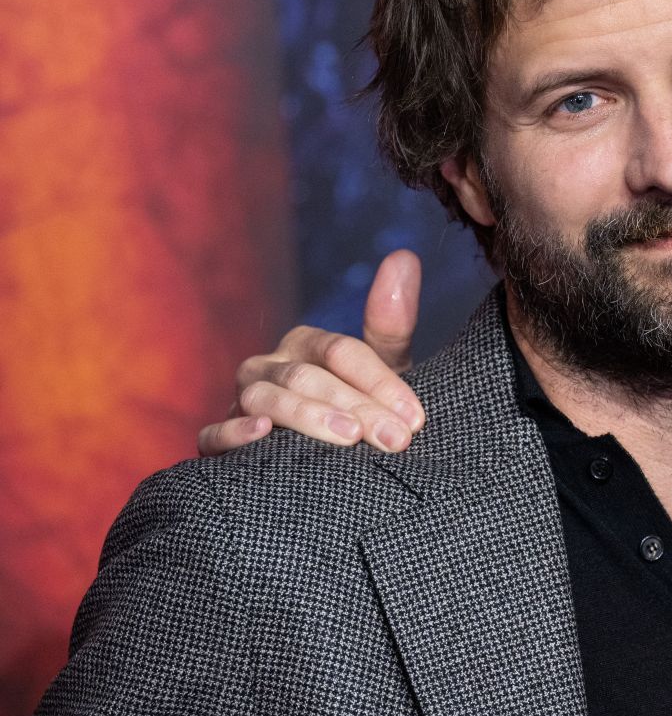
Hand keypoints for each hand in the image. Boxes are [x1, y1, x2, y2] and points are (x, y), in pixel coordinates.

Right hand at [198, 250, 423, 456]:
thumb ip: (392, 323)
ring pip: (265, 398)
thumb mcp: (385, 370)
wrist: (328, 460)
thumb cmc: (361, 410)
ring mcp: (241, 399)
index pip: (342, 351)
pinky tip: (262, 433)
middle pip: (307, 377)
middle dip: (356, 407)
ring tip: (348, 437)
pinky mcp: (217, 439)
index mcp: (307, 344)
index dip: (380, 383)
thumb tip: (405, 256)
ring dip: (308, 416)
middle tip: (394, 439)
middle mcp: (270, 365)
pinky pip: (214, 433)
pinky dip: (233, 432)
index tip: (414, 417)